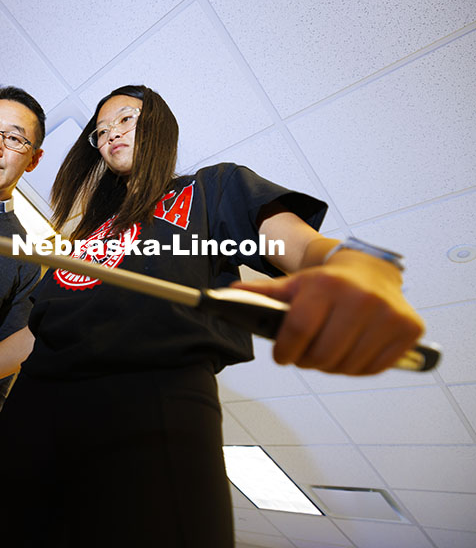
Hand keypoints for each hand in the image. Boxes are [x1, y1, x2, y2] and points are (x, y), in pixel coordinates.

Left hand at [232, 251, 423, 374]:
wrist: (371, 270)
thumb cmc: (327, 283)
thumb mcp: (294, 283)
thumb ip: (262, 293)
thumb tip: (228, 294)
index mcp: (327, 285)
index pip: (298, 331)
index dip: (285, 351)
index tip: (282, 357)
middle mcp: (360, 297)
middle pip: (322, 355)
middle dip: (307, 361)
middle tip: (304, 355)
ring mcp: (388, 314)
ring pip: (347, 366)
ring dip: (331, 366)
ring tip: (327, 351)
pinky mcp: (409, 329)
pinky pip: (374, 368)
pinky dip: (357, 368)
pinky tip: (351, 352)